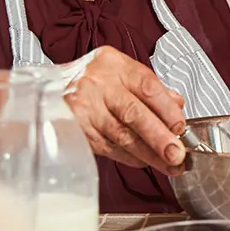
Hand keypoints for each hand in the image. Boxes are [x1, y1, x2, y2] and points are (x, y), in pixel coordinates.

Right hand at [61, 46, 187, 174]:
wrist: (48, 86)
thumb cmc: (91, 78)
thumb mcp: (120, 70)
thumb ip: (150, 87)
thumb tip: (177, 106)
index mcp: (115, 65)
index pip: (148, 86)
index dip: (168, 110)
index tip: (181, 127)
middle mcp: (99, 85)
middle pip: (134, 113)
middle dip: (160, 138)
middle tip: (178, 154)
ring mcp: (85, 108)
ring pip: (122, 136)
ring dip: (148, 154)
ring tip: (168, 164)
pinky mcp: (77, 130)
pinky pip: (108, 148)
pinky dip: (129, 157)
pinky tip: (144, 161)